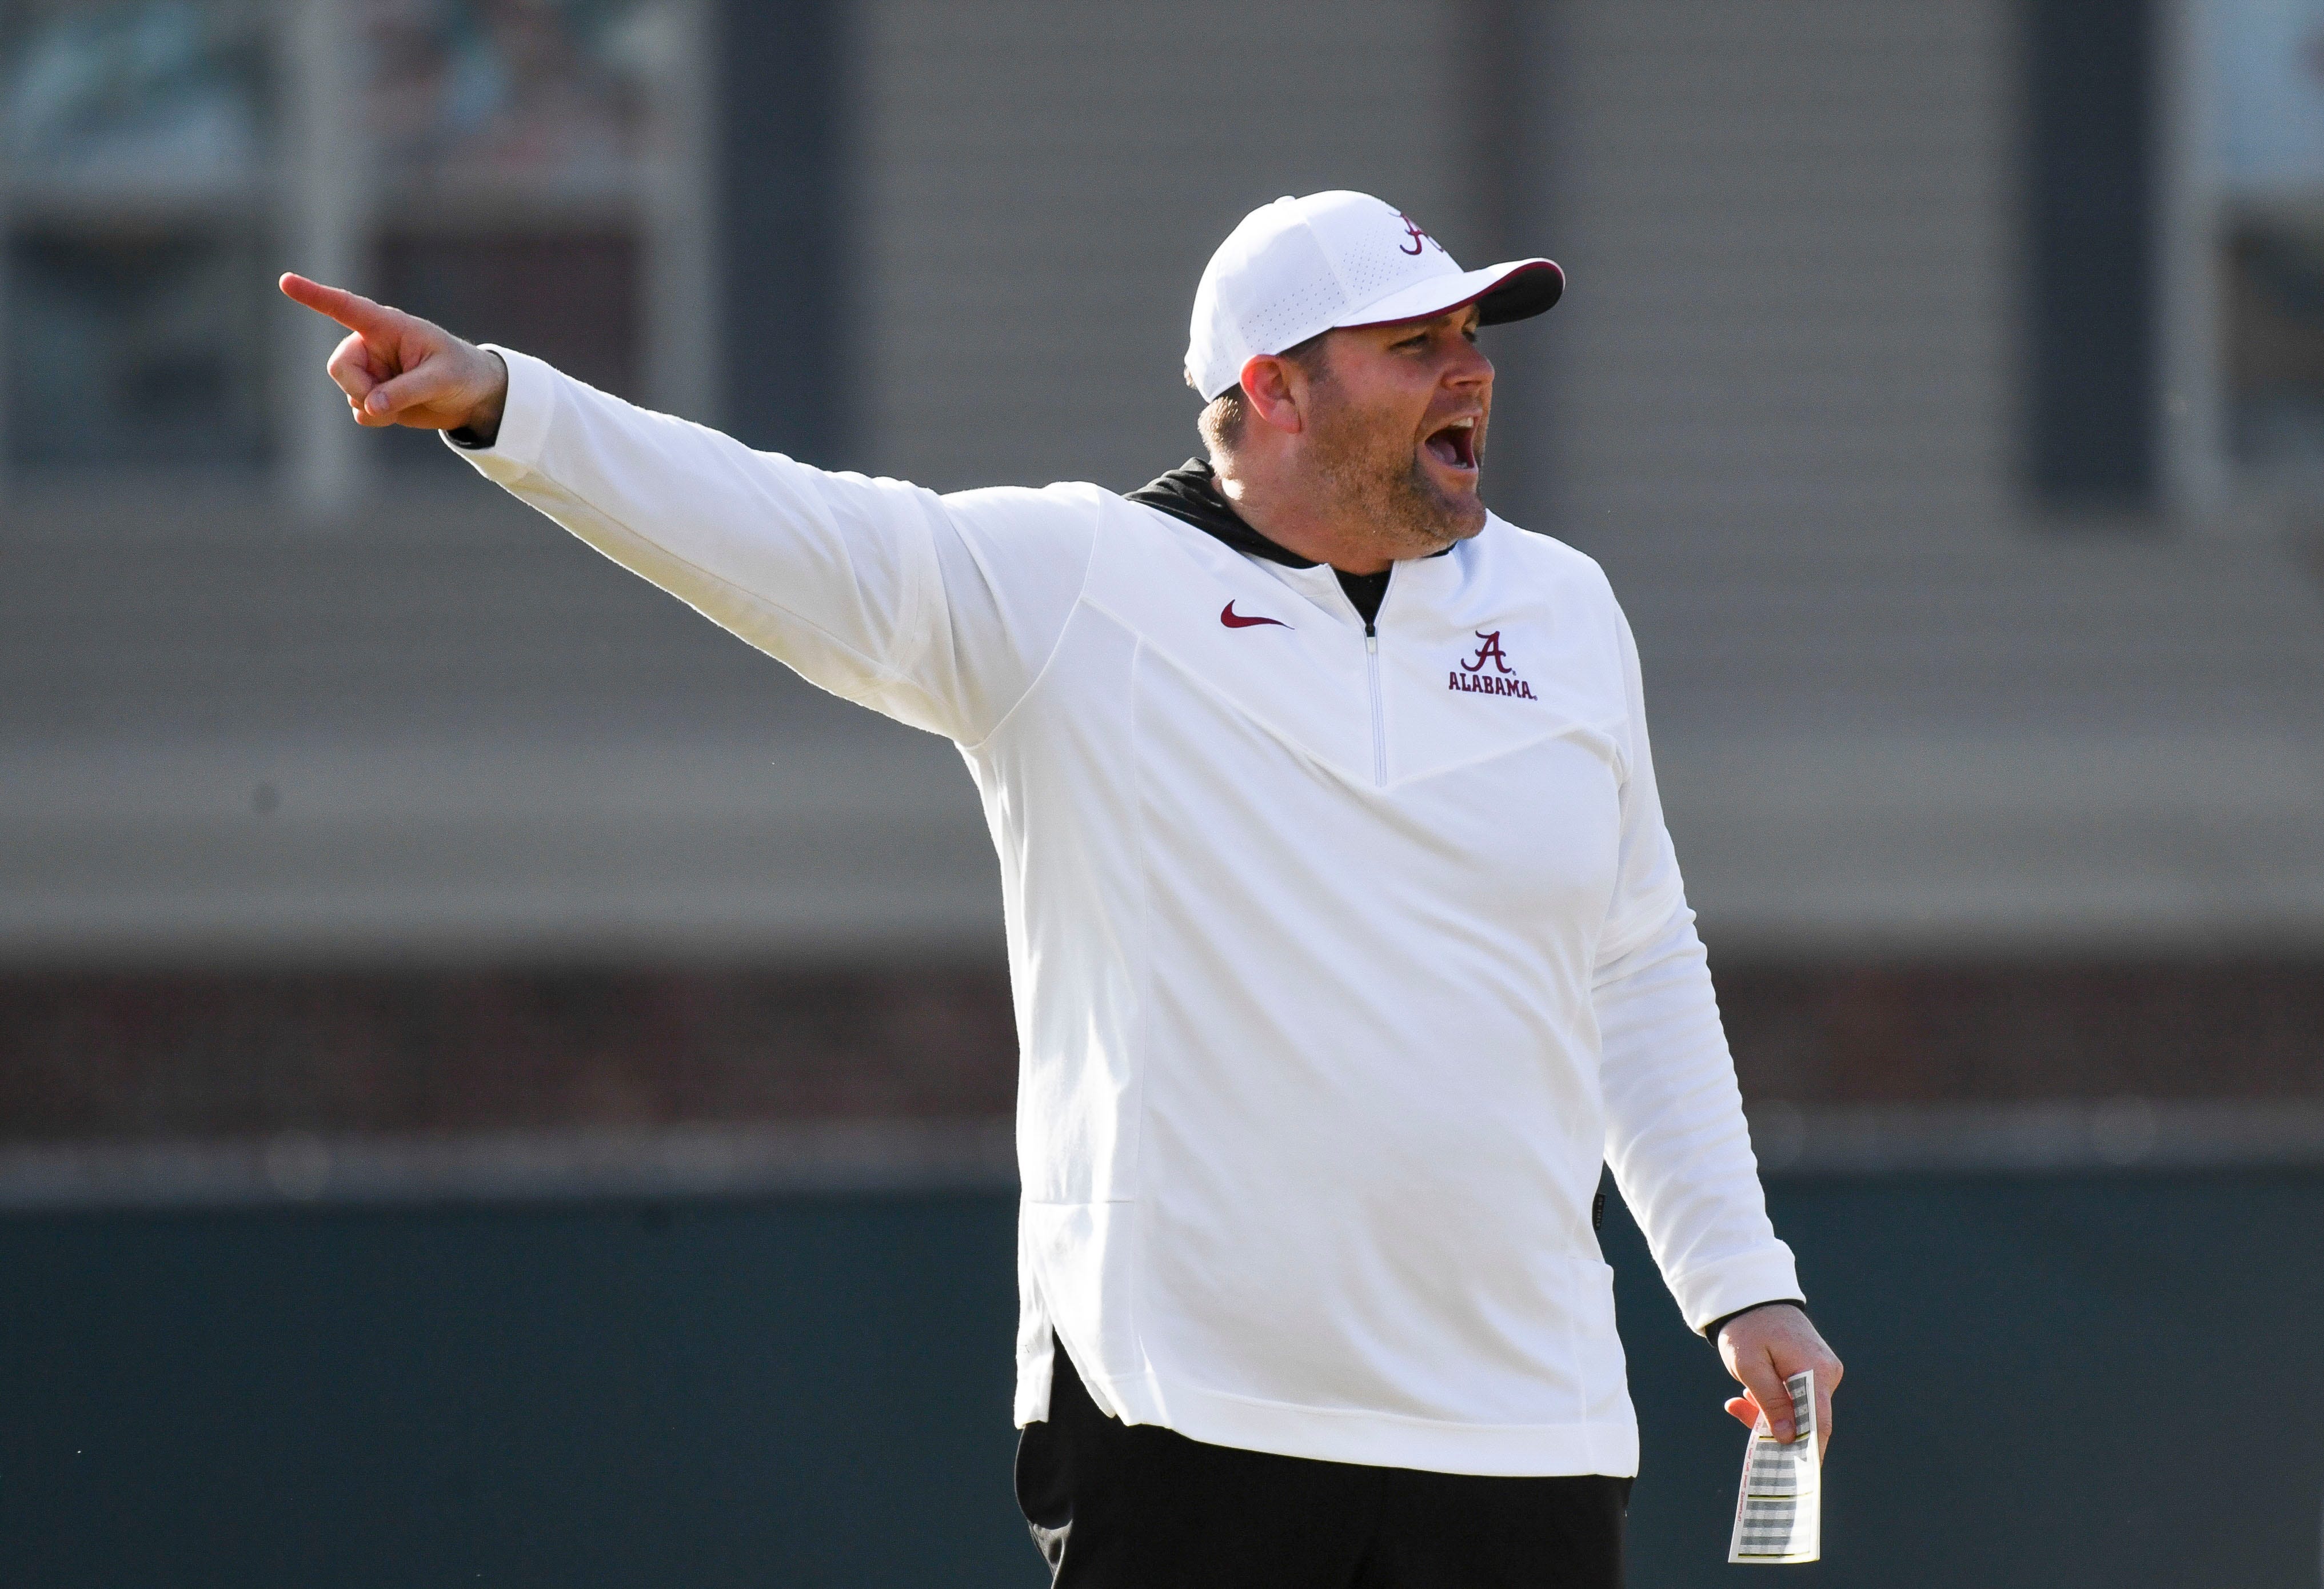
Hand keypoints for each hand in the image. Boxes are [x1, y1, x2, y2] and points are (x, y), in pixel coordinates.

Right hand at [277, 273, 508, 441]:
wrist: (473, 397)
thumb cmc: (462, 373)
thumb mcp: (442, 379)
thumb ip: (406, 391)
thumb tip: (370, 407)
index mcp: (388, 326)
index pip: (346, 308)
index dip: (314, 295)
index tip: (285, 281)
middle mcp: (371, 345)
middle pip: (339, 367)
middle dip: (359, 389)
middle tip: (387, 401)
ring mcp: (370, 370)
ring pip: (349, 392)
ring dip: (374, 406)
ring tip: (408, 399)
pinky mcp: (372, 394)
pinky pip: (359, 411)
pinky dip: (376, 418)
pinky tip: (399, 412)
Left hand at [1717, 1304, 1841, 1457]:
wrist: (1751, 1297)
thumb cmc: (1747, 1329)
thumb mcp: (1750, 1366)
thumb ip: (1770, 1403)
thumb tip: (1788, 1438)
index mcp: (1817, 1371)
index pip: (1819, 1422)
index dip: (1809, 1452)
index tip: (1798, 1476)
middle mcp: (1827, 1374)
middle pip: (1807, 1419)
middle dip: (1775, 1427)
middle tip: (1740, 1414)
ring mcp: (1822, 1373)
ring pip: (1799, 1410)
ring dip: (1768, 1412)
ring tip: (1740, 1398)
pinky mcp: (1813, 1372)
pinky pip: (1796, 1398)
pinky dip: (1772, 1402)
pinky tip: (1749, 1393)